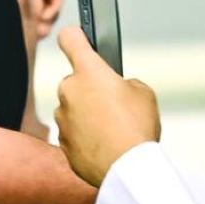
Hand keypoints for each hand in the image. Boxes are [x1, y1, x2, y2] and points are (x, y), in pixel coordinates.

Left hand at [54, 27, 160, 187]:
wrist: (126, 168)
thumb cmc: (137, 127)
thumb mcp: (143, 93)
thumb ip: (124, 83)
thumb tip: (115, 90)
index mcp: (89, 71)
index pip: (70, 39)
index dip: (75, 35)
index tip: (77, 36)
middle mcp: (68, 91)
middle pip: (75, 82)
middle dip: (90, 89)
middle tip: (113, 103)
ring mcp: (61, 117)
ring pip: (72, 109)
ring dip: (86, 114)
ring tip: (112, 128)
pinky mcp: (61, 141)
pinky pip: (73, 132)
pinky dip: (84, 136)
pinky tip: (104, 144)